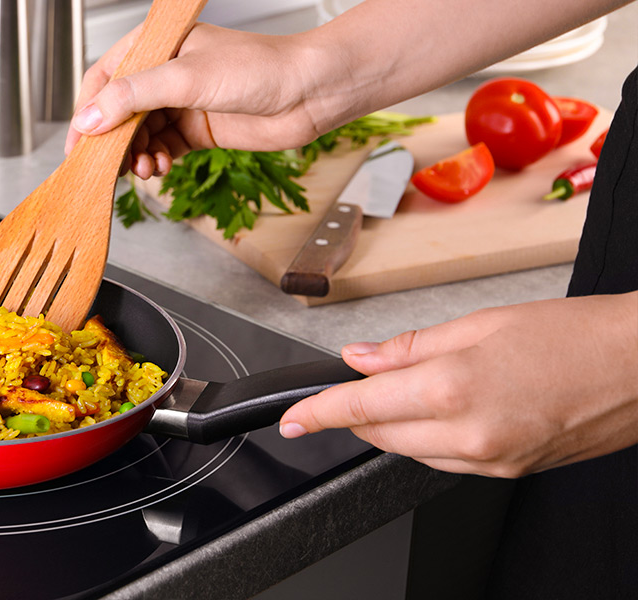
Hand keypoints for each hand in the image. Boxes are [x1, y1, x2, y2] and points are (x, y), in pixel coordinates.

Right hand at [64, 24, 341, 178]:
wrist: (310, 92)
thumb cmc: (261, 68)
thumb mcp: (186, 78)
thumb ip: (133, 98)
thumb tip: (90, 119)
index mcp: (158, 47)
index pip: (105, 78)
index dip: (87, 111)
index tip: (77, 142)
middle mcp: (165, 74)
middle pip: (118, 112)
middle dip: (111, 141)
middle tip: (107, 166)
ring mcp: (180, 103)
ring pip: (138, 135)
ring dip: (134, 155)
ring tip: (142, 168)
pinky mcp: (196, 130)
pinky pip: (161, 149)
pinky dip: (155, 161)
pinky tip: (159, 167)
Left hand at [279, 293, 637, 477]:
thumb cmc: (572, 336)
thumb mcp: (478, 324)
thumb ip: (409, 347)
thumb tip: (361, 358)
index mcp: (452, 389)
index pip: (360, 409)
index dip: (316, 415)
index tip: (291, 420)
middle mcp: (467, 435)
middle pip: (379, 435)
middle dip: (359, 413)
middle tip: (362, 382)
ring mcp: (488, 462)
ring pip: (410, 452)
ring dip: (395, 426)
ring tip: (414, 388)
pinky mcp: (507, 473)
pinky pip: (445, 463)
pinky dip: (429, 440)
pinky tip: (444, 411)